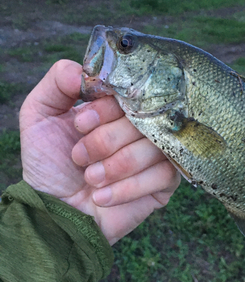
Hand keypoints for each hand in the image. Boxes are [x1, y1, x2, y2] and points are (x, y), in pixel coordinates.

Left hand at [20, 60, 179, 244]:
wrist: (56, 211)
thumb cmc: (50, 162)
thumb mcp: (40, 115)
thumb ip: (57, 82)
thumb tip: (85, 70)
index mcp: (118, 103)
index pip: (129, 90)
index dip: (104, 107)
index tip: (80, 124)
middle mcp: (142, 123)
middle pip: (143, 118)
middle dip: (104, 141)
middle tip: (79, 157)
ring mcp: (158, 150)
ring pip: (153, 146)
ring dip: (113, 166)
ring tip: (90, 178)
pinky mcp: (167, 180)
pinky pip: (163, 174)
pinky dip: (126, 188)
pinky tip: (103, 197)